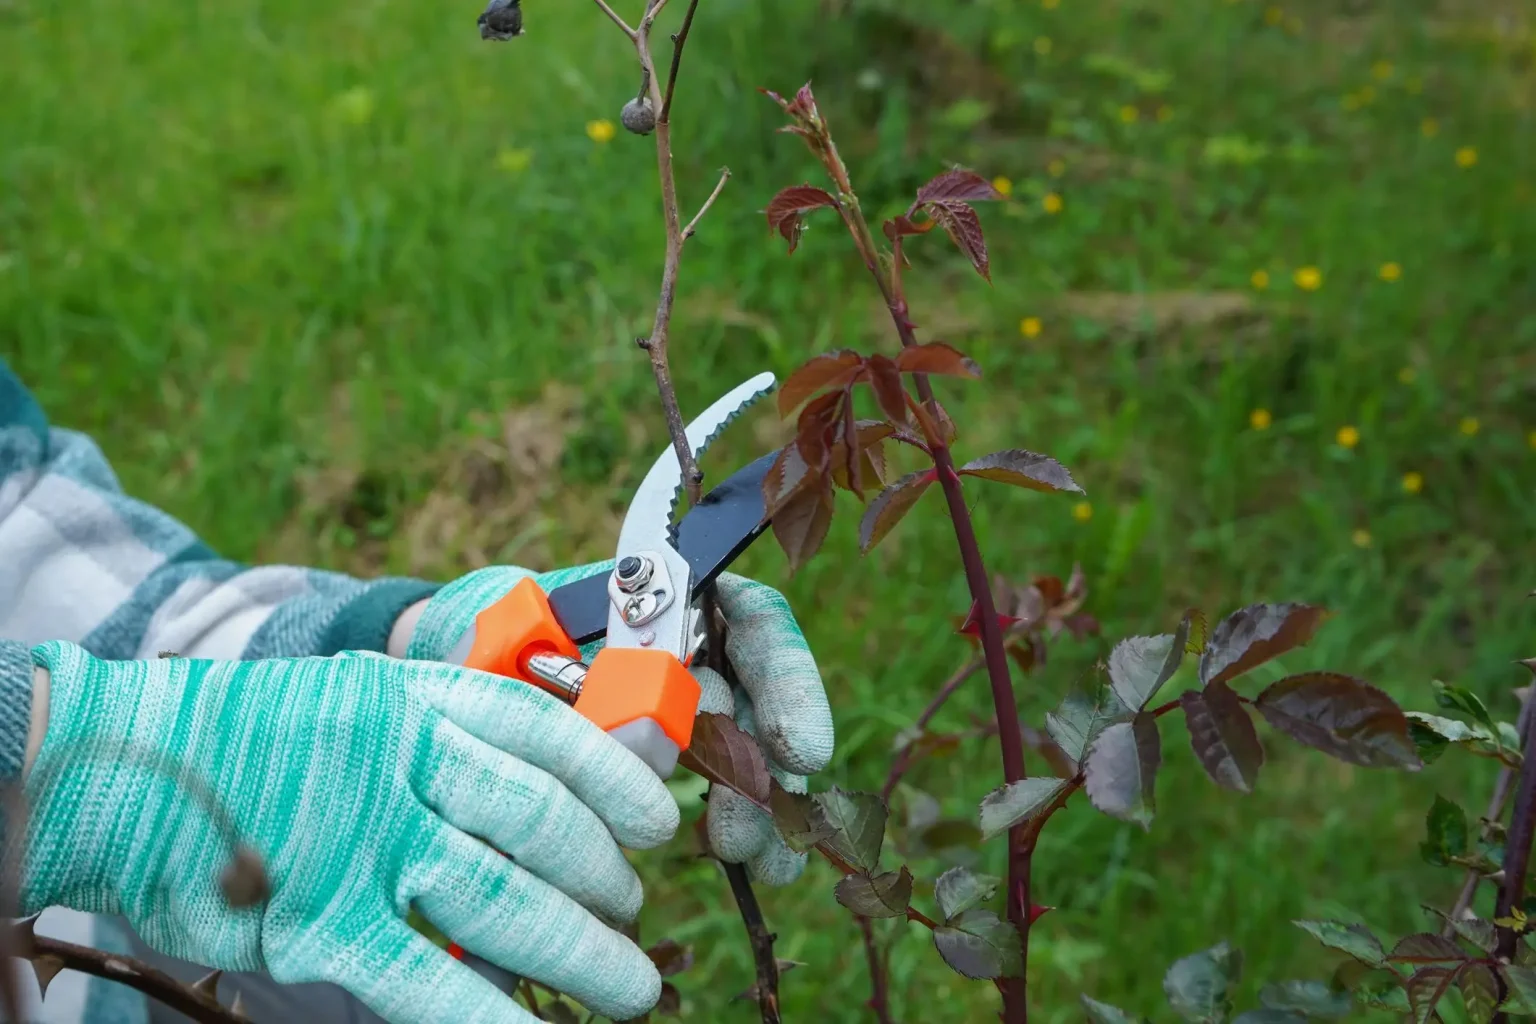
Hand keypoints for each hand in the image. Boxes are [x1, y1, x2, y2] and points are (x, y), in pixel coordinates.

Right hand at [21, 642, 679, 1023]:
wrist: (118, 766)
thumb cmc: (249, 739)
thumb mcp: (359, 702)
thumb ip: (443, 734)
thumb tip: (547, 786)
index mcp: (415, 699)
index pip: (547, 734)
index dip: (616, 780)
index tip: (658, 819)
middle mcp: (402, 762)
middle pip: (540, 820)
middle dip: (602, 875)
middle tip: (632, 909)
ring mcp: (363, 841)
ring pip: (505, 898)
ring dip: (581, 949)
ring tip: (629, 987)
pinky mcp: (321, 921)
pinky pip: (428, 978)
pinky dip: (492, 1015)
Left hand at [407, 562, 834, 884]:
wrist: (447, 667)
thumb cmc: (476, 632)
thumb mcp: (504, 633)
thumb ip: (564, 667)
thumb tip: (625, 735)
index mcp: (662, 598)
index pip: (751, 619)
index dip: (789, 681)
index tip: (799, 752)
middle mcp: (690, 646)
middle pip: (762, 692)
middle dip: (771, 764)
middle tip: (761, 830)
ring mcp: (686, 704)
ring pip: (752, 746)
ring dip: (767, 805)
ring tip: (765, 861)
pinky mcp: (672, 760)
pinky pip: (724, 787)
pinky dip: (744, 824)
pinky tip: (753, 864)